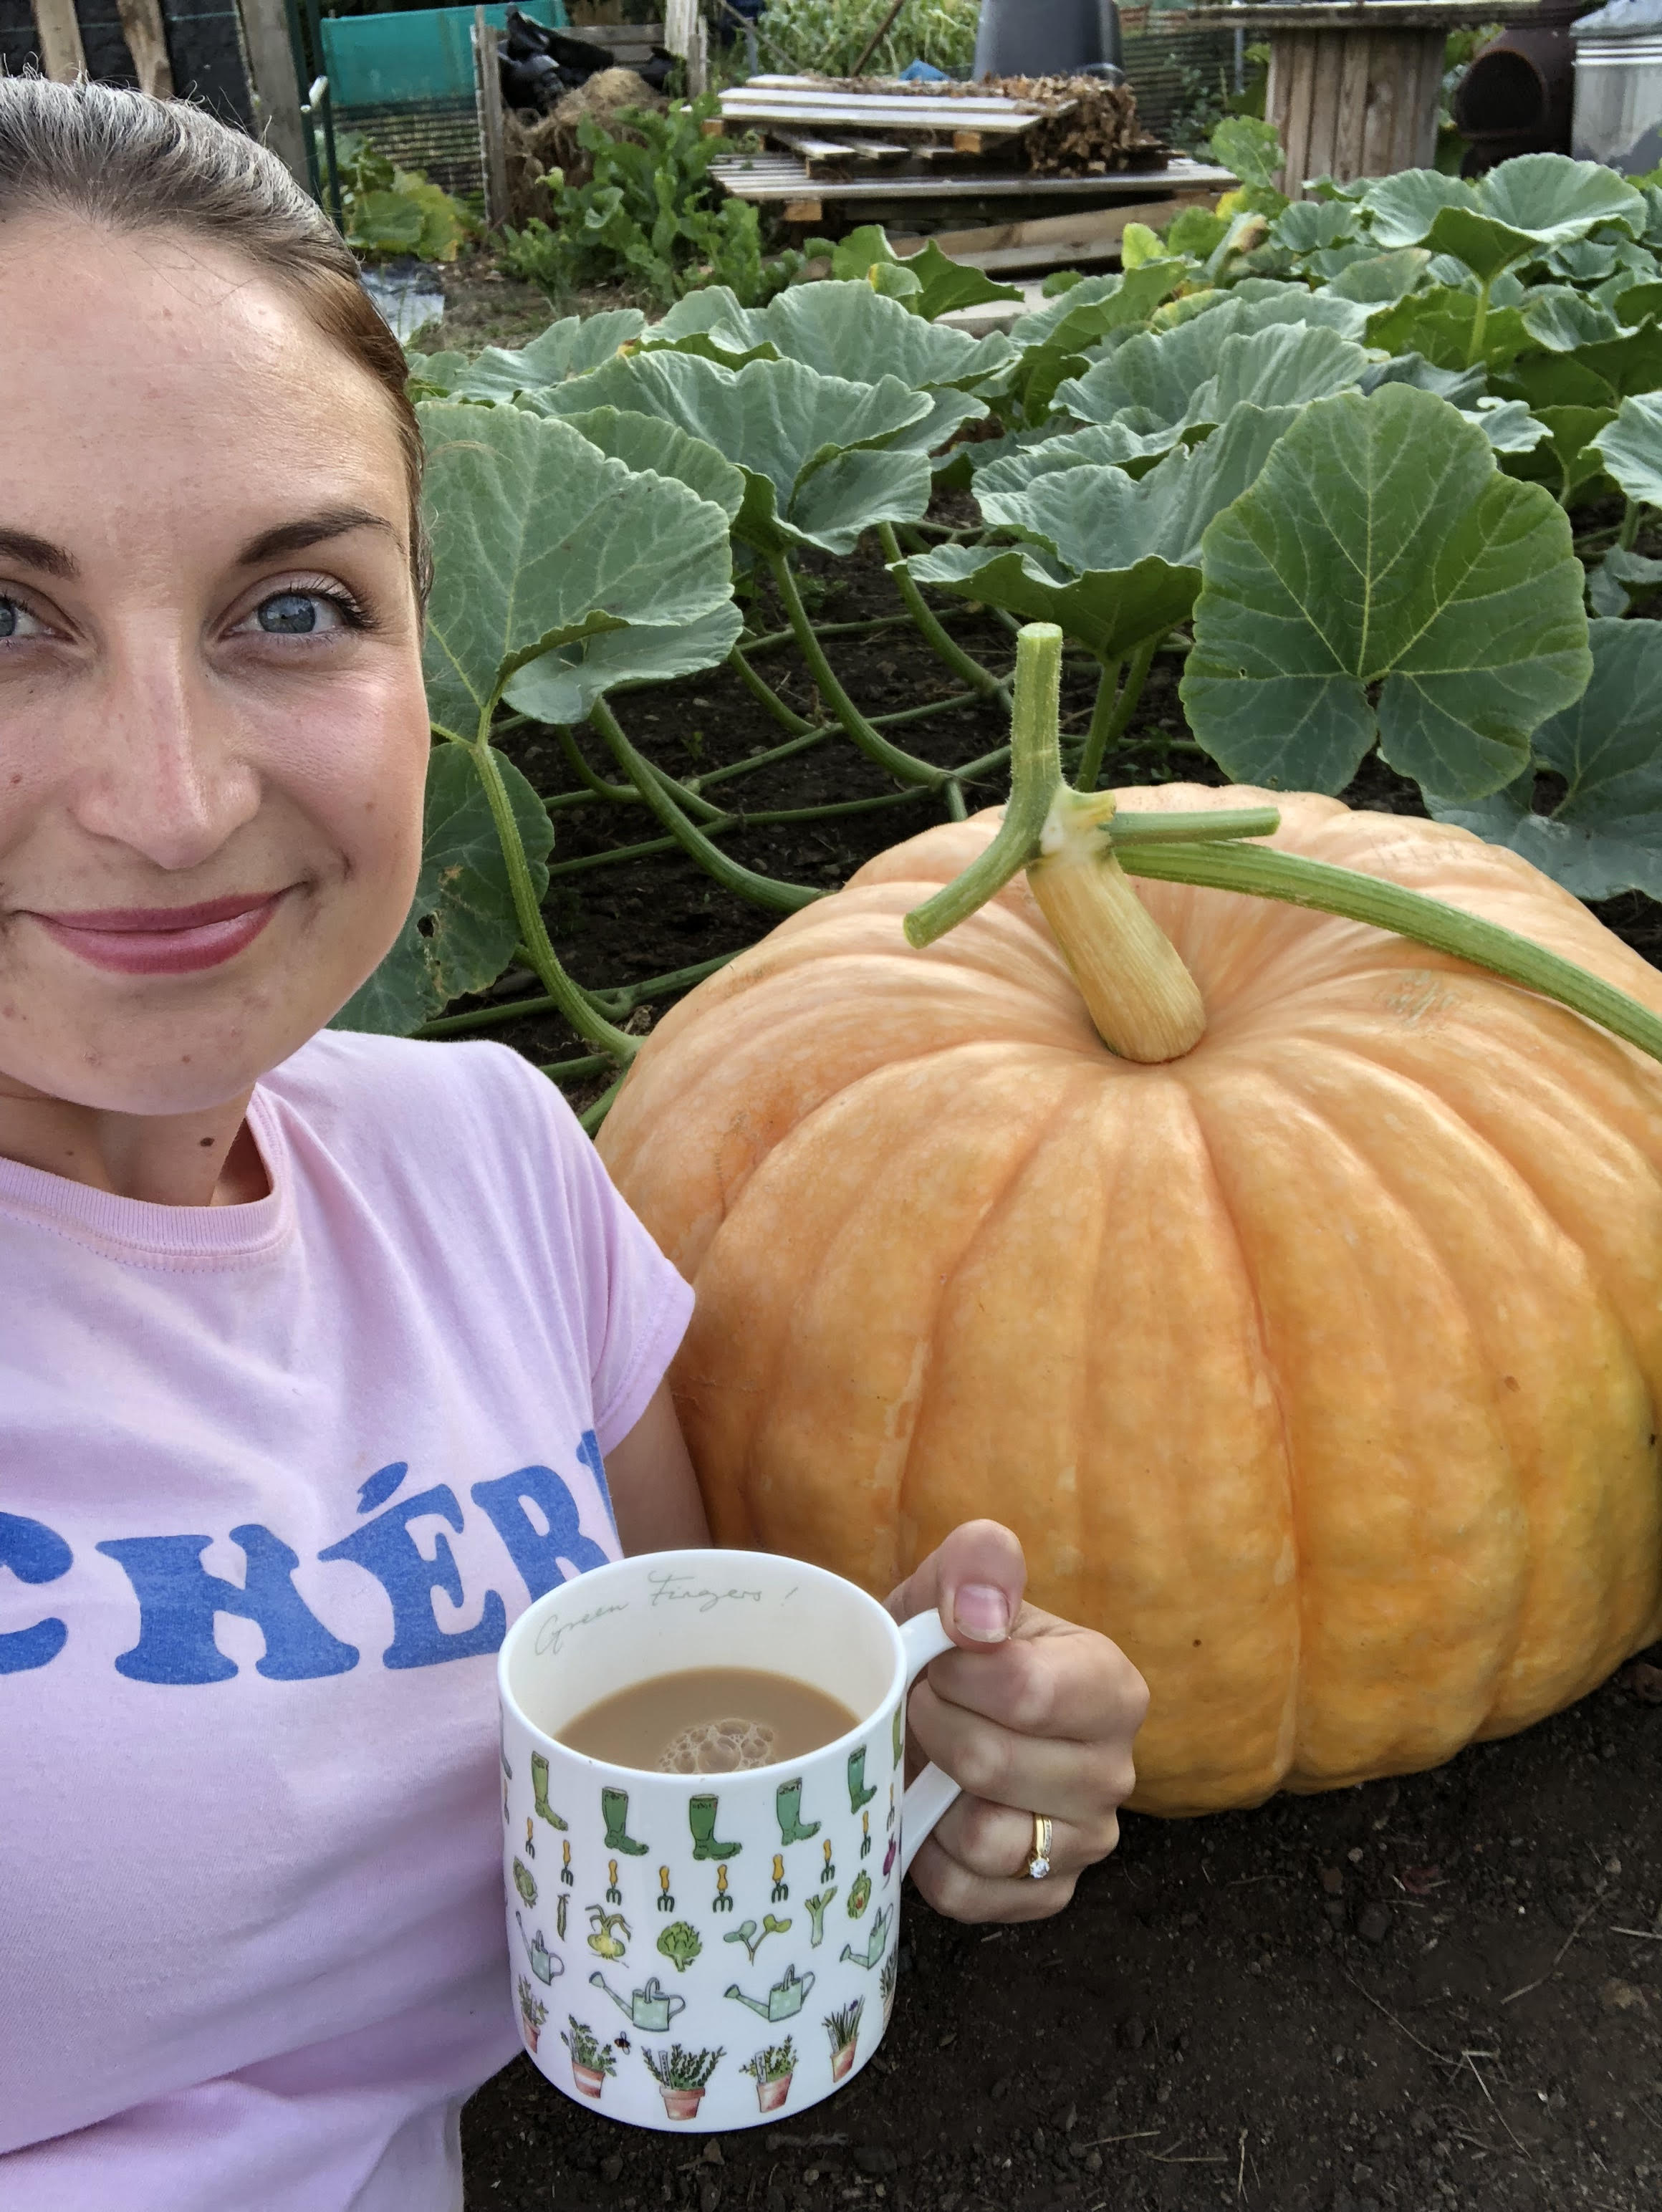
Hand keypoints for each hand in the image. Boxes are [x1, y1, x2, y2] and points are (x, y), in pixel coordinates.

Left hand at [886, 1519, 1147, 1922]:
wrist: (931, 1706)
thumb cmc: (953, 1646)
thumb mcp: (957, 1582)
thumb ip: (978, 1561)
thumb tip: (980, 1617)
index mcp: (1111, 1687)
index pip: (1026, 1692)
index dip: (955, 1675)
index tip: (940, 1659)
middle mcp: (1115, 1771)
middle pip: (991, 1765)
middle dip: (932, 1727)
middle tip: (924, 1705)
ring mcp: (1086, 1842)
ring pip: (983, 1839)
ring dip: (931, 1793)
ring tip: (932, 1756)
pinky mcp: (1046, 1895)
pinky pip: (965, 1892)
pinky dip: (927, 1853)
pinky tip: (933, 1810)